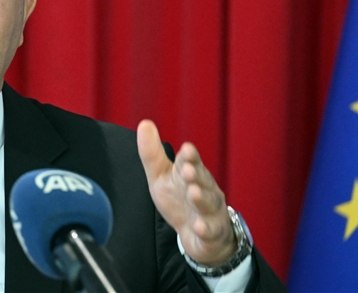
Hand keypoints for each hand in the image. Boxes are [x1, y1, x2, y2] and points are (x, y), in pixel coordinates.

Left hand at [137, 119, 235, 265]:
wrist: (199, 234)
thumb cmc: (179, 198)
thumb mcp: (161, 176)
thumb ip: (152, 153)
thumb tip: (144, 123)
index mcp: (191, 173)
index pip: (190, 162)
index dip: (189, 156)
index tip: (186, 149)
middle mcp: (205, 190)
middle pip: (202, 180)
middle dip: (196, 175)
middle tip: (188, 170)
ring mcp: (210, 211)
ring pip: (209, 203)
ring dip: (202, 198)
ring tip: (194, 194)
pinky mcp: (212, 232)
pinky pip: (211, 230)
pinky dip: (207, 229)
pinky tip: (200, 227)